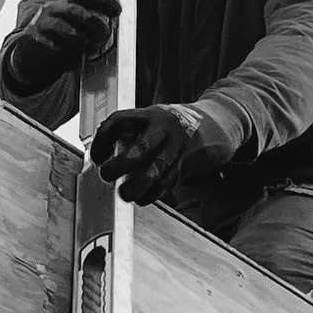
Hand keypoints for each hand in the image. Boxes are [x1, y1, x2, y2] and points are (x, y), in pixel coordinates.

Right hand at [0, 0, 121, 89]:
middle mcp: (55, 9)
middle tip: (105, 34)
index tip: (118, 11)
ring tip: (89, 50)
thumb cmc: (59, 30)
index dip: (104, 1)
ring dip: (79, 40)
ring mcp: (42, 23)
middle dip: (93, 22)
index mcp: (68, 2)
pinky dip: (61, 53)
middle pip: (76, 11)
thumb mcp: (77, 14)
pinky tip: (71, 60)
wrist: (30, 48)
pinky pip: (48, 46)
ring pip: (62, 28)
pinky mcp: (31, 39)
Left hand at [88, 102, 232, 204]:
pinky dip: (152, 193)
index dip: (102, 139)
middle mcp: (164, 128)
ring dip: (137, 185)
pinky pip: (167, 182)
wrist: (216, 125)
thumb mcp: (152, 123)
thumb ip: (130, 135)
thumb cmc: (174, 129)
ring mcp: (177, 146)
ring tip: (124, 194)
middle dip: (121, 164)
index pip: (119, 121)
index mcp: (149, 115)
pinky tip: (143, 197)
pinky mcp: (186, 164)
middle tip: (107, 175)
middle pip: (140, 147)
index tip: (96, 156)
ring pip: (156, 169)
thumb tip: (101, 157)